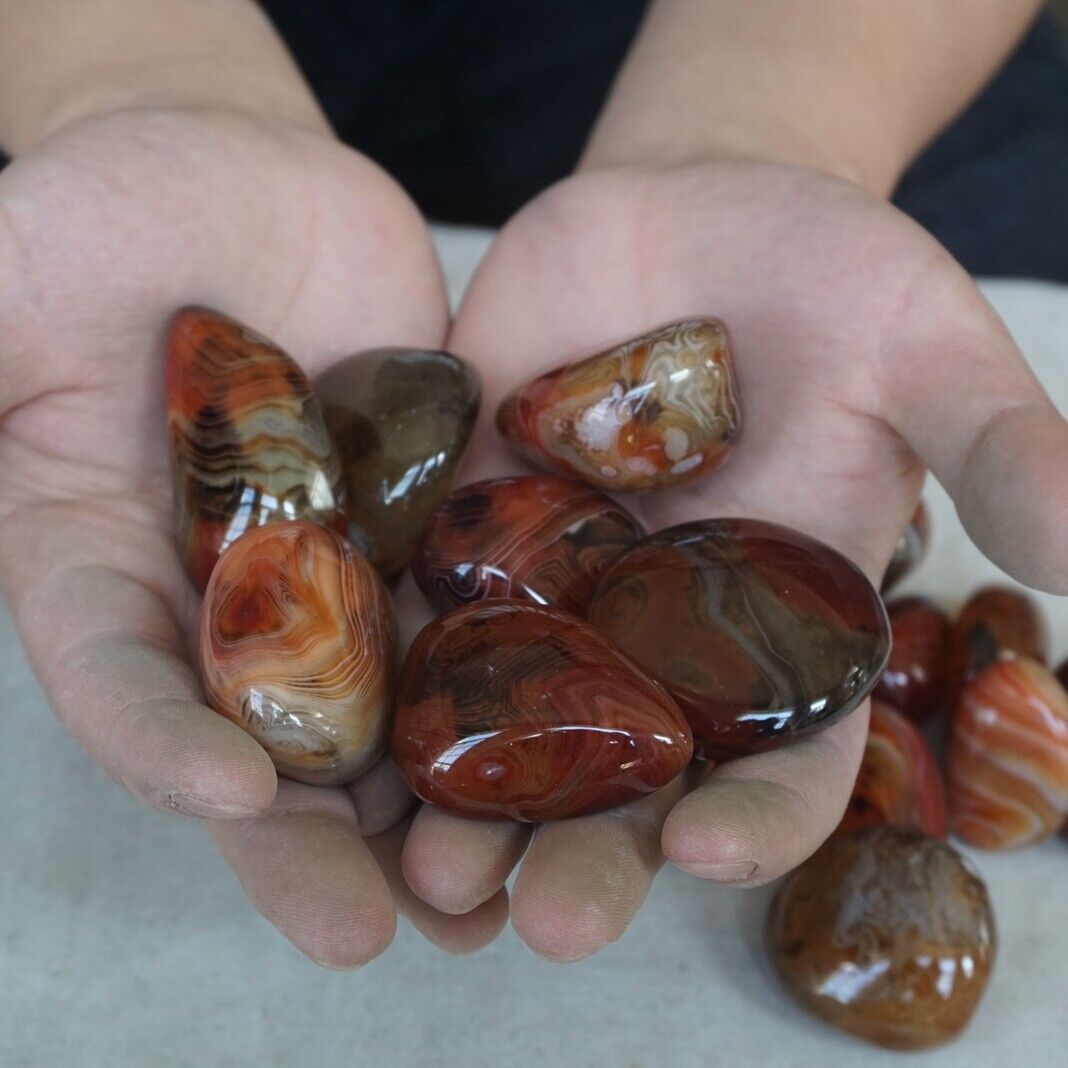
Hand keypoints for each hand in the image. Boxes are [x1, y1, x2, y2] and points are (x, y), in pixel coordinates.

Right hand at [0, 105, 508, 965]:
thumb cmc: (102, 218)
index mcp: (112, 568)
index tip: (231, 800)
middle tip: (377, 934)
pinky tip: (573, 753)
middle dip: (319, 841)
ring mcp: (345, 567)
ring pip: (390, 708)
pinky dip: (519, 683)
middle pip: (273, 741)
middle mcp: (235, 599)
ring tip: (496, 902)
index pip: (127, 681)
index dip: (166, 746)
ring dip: (436, 807)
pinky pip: (480, 609)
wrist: (240, 184)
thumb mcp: (9, 279)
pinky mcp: (433, 523)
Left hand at [398, 158, 1067, 959]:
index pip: (782, 756)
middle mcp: (660, 632)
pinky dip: (386, 663)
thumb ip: (1002, 448)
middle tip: (539, 919)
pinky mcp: (463, 518)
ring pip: (508, 717)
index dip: (759, 813)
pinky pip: (417, 601)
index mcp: (781, 628)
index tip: (714, 851)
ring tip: (427, 869)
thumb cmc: (835, 280)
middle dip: (588, 848)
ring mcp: (552, 582)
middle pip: (627, 772)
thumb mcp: (928, 347)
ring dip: (469, 798)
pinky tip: (345, 725)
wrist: (699, 209)